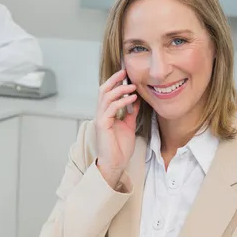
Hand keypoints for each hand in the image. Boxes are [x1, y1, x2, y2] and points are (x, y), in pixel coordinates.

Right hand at [95, 69, 139, 188]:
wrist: (115, 164)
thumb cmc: (120, 148)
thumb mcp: (129, 126)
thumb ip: (131, 113)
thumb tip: (137, 100)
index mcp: (106, 113)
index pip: (107, 93)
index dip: (114, 82)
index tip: (125, 74)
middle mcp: (101, 114)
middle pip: (103, 90)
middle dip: (113, 80)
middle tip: (125, 72)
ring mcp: (100, 119)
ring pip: (106, 97)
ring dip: (120, 89)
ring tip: (132, 86)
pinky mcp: (102, 124)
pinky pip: (111, 108)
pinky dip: (122, 101)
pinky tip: (132, 99)